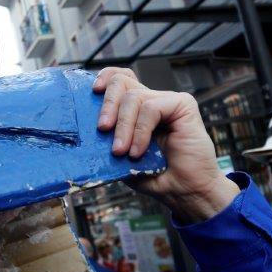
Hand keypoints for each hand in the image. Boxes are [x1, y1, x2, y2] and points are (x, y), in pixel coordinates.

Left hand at [93, 68, 238, 222]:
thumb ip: (108, 141)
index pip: (119, 80)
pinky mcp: (183, 105)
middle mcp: (152, 100)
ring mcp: (168, 101)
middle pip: (122, 82)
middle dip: (107, 104)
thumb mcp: (122, 159)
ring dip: (123, 126)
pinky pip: (150, 108)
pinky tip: (138, 151)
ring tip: (120, 151)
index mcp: (137, 109)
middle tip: (102, 130)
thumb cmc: (156, 177)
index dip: (104, 79)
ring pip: (133, 97)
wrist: (186, 192)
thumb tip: (85, 131)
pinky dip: (140, 131)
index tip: (92, 92)